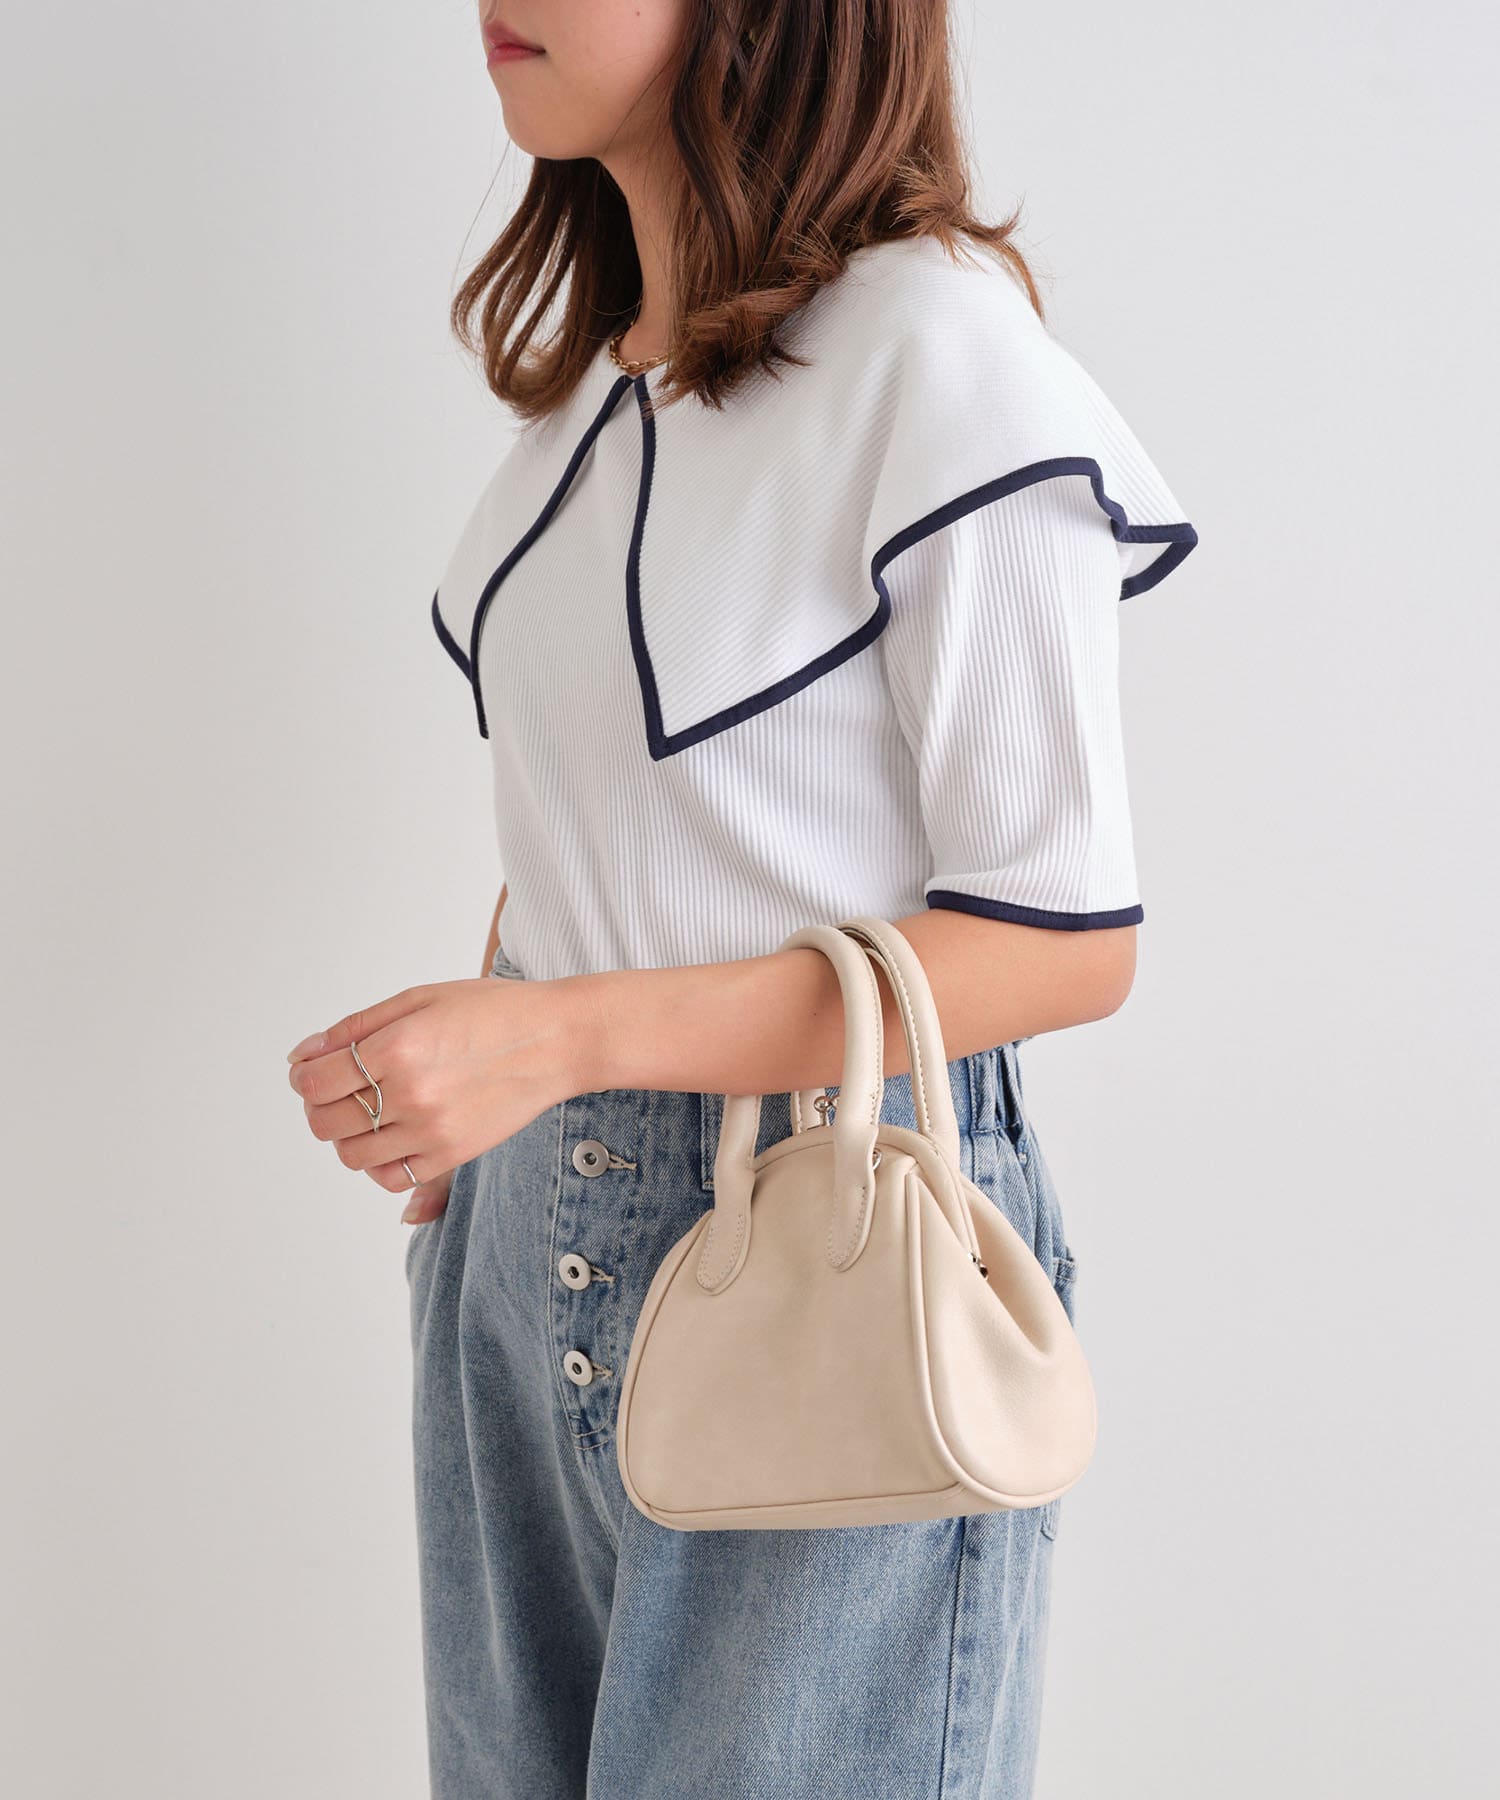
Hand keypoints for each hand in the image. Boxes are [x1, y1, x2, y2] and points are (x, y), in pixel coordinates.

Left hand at [285, 974, 600, 1224]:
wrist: (557, 1041)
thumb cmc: (493, 1012)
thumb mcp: (420, 999)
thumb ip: (357, 1028)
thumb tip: (304, 1055)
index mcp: (398, 1049)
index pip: (315, 1081)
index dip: (302, 1076)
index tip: (310, 1069)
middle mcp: (411, 1095)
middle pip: (325, 1122)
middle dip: (318, 1105)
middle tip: (335, 1088)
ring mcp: (431, 1132)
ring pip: (352, 1155)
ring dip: (346, 1135)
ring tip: (365, 1111)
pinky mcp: (452, 1156)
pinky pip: (391, 1178)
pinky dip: (378, 1162)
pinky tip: (390, 1135)